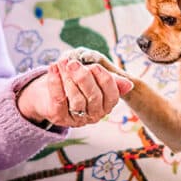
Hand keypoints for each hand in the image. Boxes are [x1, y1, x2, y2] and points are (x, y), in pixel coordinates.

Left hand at [17, 58, 132, 126]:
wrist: (51, 92)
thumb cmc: (78, 83)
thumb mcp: (95, 79)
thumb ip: (110, 79)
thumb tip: (129, 85)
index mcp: (106, 105)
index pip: (111, 94)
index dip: (104, 79)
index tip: (94, 66)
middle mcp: (94, 115)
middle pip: (94, 97)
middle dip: (84, 78)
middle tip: (74, 63)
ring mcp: (76, 118)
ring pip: (76, 100)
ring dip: (68, 78)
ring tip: (63, 62)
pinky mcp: (59, 116)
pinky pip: (58, 99)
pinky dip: (55, 82)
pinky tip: (53, 67)